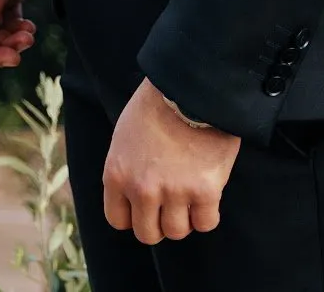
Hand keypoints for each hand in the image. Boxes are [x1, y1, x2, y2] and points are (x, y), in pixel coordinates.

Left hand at [102, 79, 240, 243]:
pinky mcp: (205, 192)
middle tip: (169, 207)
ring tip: (189, 199)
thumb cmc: (155, 107)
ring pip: (177, 232)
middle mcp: (142, 189)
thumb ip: (125, 169)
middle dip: (159, 224)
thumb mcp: (124, 137)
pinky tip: (207, 196)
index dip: (133, 216)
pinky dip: (207, 215)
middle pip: (148, 234)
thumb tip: (132, 195)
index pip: (118, 220)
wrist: (189, 90)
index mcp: (116, 174)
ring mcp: (174, 193)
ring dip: (184, 219)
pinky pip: (206, 223)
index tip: (145, 208)